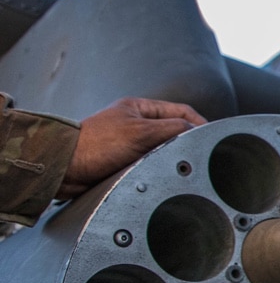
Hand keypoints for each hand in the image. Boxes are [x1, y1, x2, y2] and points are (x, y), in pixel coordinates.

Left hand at [59, 97, 205, 198]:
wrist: (64, 169)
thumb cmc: (95, 145)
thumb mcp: (141, 132)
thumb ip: (173, 128)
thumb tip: (198, 131)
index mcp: (139, 108)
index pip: (181, 111)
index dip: (200, 123)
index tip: (213, 137)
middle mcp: (135, 123)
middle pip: (174, 130)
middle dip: (185, 142)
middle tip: (197, 153)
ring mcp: (130, 142)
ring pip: (163, 148)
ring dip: (170, 157)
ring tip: (175, 165)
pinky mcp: (123, 161)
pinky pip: (150, 163)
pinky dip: (157, 168)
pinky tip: (159, 175)